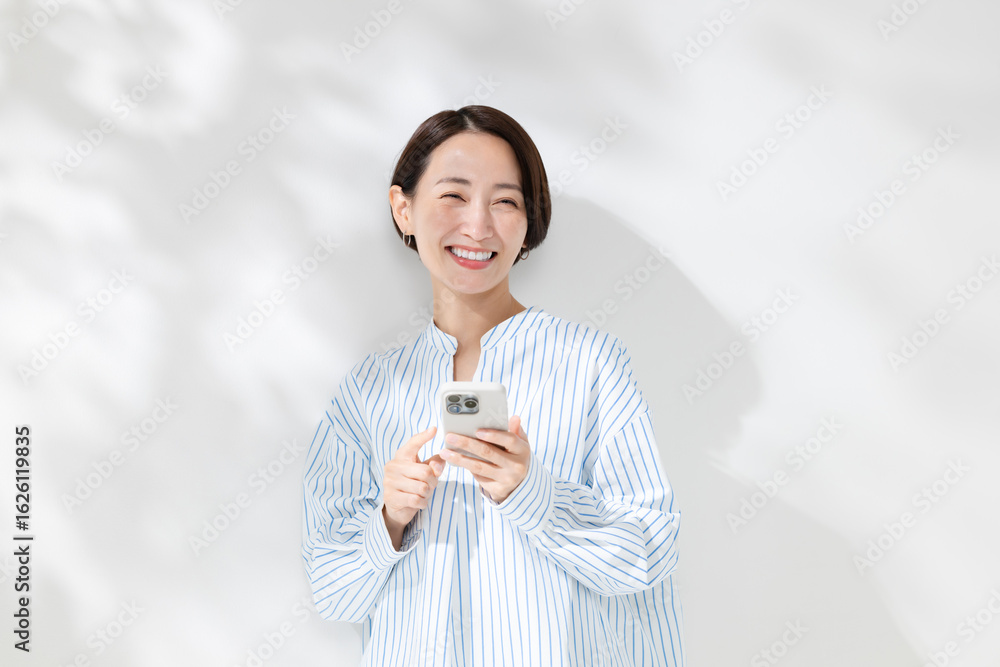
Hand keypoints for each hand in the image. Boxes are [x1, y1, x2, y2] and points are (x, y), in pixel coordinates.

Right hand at [382, 426, 443, 550]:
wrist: (397, 506)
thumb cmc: (413, 483)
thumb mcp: (425, 471)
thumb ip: (434, 464)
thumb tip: (438, 466)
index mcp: (402, 456)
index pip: (413, 443)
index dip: (424, 437)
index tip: (434, 429)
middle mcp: (393, 466)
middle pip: (426, 472)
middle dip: (432, 482)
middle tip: (429, 485)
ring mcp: (390, 481)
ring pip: (422, 487)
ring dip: (427, 494)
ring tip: (421, 494)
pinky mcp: (391, 497)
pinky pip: (416, 500)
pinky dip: (422, 503)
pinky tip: (418, 502)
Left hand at [440, 415, 529, 504]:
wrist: (521, 484)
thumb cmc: (516, 457)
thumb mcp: (520, 444)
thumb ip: (516, 430)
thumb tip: (513, 417)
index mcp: (522, 451)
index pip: (509, 440)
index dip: (493, 435)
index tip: (477, 431)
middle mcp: (516, 466)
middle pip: (488, 453)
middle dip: (466, 444)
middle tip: (450, 437)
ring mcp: (507, 479)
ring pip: (479, 467)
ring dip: (459, 458)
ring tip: (444, 452)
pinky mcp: (497, 489)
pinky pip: (479, 477)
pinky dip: (467, 468)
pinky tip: (455, 461)